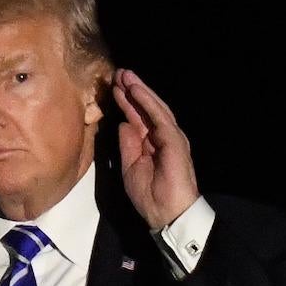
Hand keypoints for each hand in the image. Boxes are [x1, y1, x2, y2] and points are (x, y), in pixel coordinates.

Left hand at [111, 68, 200, 232]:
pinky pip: (158, 116)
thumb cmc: (150, 196)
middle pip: (146, 108)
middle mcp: (162, 136)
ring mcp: (170, 136)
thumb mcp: (130, 167)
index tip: (112, 87)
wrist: (167, 214)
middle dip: (132, 90)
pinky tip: (135, 90)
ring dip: (138, 90)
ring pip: (154, 107)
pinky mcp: (173, 140)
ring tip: (124, 75)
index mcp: (151, 143)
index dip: (126, 102)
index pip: (138, 117)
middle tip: (118, 72)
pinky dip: (146, 102)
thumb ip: (128, 144)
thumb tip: (124, 123)